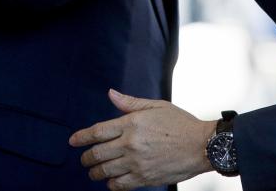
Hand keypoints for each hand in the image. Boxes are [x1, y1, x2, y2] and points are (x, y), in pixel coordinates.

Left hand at [69, 89, 214, 190]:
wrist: (202, 145)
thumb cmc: (181, 123)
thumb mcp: (156, 106)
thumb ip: (131, 103)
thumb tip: (111, 94)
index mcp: (132, 123)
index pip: (98, 131)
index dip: (81, 137)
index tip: (73, 141)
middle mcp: (131, 143)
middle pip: (97, 153)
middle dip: (86, 158)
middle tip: (84, 159)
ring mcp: (136, 162)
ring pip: (105, 171)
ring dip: (95, 172)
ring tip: (94, 172)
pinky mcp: (144, 178)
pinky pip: (119, 185)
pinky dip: (111, 184)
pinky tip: (111, 181)